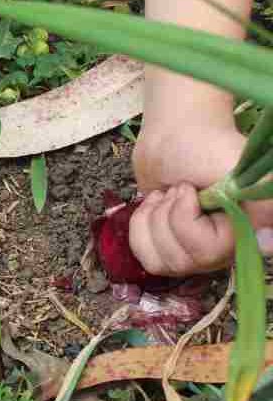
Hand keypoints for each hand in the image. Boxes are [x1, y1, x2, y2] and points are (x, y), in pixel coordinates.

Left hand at [129, 124, 272, 275]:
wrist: (176, 138)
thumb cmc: (208, 147)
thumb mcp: (239, 168)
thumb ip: (262, 197)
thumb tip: (266, 243)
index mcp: (248, 233)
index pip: (210, 251)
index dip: (187, 223)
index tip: (189, 190)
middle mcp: (225, 252)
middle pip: (182, 260)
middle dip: (169, 213)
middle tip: (180, 187)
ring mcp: (196, 256)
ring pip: (161, 262)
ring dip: (155, 218)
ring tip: (170, 194)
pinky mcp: (169, 252)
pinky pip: (145, 257)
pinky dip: (141, 225)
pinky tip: (156, 205)